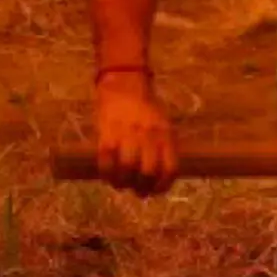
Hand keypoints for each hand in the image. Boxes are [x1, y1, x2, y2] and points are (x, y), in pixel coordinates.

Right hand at [94, 72, 177, 195]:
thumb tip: (161, 176)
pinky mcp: (107, 136)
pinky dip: (107, 175)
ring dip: (124, 183)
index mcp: (165, 135)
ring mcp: (127, 136)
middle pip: (148, 173)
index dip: (163, 186)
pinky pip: (107, 163)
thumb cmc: (146, 108)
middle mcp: (148, 137)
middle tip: (138, 191)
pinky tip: (109, 176)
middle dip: (143, 188)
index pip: (170, 168)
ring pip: (127, 171)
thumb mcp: (163, 124)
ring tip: (122, 184)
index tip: (156, 191)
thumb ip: (164, 147)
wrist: (123, 85)